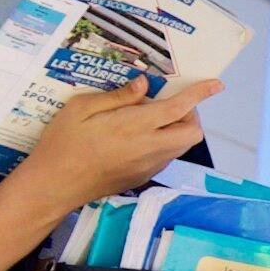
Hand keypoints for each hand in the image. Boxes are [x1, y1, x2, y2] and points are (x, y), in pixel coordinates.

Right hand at [13, 72, 218, 215]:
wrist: (53, 186)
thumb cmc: (62, 143)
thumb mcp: (81, 108)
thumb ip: (117, 97)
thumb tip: (144, 85)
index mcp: (134, 126)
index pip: (178, 109)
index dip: (200, 95)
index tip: (216, 84)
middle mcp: (148, 149)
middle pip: (192, 133)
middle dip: (191, 114)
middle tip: (169, 102)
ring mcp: (147, 167)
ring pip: (181, 147)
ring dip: (177, 130)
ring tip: (151, 117)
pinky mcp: (141, 178)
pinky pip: (165, 157)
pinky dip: (164, 143)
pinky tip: (139, 136)